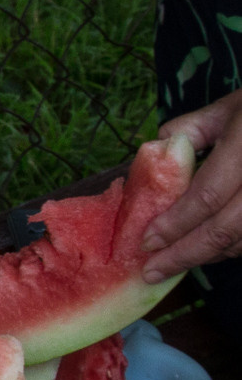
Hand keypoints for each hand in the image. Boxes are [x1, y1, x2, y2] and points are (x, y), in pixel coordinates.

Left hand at [142, 90, 241, 280]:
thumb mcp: (229, 108)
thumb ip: (190, 131)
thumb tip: (156, 154)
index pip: (208, 195)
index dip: (176, 223)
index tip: (147, 240)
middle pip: (226, 228)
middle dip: (185, 253)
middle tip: (153, 270)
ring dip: (208, 255)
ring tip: (175, 262)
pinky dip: (234, 248)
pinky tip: (210, 250)